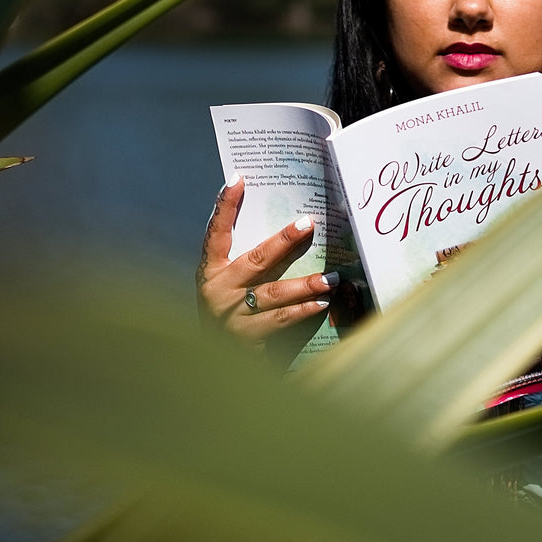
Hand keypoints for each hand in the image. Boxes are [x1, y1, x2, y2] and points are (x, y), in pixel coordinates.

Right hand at [196, 174, 337, 349]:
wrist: (213, 362)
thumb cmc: (229, 313)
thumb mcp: (228, 286)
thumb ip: (248, 263)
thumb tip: (287, 233)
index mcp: (210, 271)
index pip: (216, 233)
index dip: (225, 205)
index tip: (238, 179)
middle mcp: (218, 291)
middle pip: (256, 260)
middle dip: (284, 240)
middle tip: (308, 223)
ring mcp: (232, 316)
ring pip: (274, 294)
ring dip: (305, 284)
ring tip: (330, 277)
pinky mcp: (247, 338)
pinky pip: (281, 320)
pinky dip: (303, 311)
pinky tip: (322, 304)